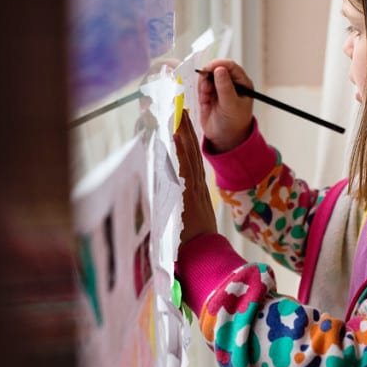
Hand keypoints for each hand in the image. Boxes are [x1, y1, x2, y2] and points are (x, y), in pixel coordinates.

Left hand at [174, 111, 217, 245]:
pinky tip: (177, 134)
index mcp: (197, 192)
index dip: (188, 142)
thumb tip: (161, 203)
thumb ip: (176, 210)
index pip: (192, 161)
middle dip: (187, 130)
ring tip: (179, 114)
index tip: (183, 125)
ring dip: (184, 133)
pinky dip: (181, 149)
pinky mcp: (188, 191)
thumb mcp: (184, 222)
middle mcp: (197, 186)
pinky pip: (184, 165)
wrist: (204, 256)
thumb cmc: (193, 245)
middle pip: (192, 152)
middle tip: (181, 110)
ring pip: (189, 154)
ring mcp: (193, 187)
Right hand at [197, 58, 253, 152]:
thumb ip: (225, 87)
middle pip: (217, 69)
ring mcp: (219, 89)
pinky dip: (201, 91)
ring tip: (206, 96)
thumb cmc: (234, 122)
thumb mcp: (231, 104)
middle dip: (209, 74)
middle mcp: (230, 83)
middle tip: (204, 83)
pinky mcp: (208, 95)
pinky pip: (202, 86)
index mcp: (242, 83)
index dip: (219, 64)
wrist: (225, 139)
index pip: (230, 66)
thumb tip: (219, 69)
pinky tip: (204, 100)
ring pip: (207, 77)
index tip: (209, 68)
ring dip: (204, 84)